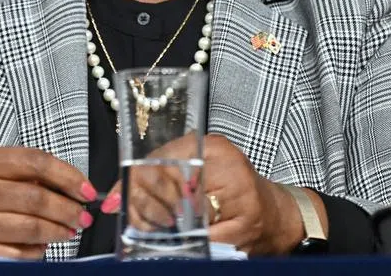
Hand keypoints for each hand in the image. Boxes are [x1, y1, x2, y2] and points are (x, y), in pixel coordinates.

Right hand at [0, 146, 97, 260]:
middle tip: (83, 216)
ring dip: (57, 232)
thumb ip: (16, 171)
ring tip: (69, 231)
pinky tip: (42, 247)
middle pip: (36, 198)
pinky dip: (34, 252)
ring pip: (28, 228)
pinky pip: (13, 255)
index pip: (35, 162)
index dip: (67, 176)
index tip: (86, 189)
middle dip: (68, 209)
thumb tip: (66, 185)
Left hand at [100, 134, 320, 254]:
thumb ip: (164, 171)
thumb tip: (115, 195)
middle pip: (171, 186)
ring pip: (185, 214)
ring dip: (160, 227)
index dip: (134, 180)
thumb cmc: (235, 190)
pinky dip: (184, 243)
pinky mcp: (246, 225)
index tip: (113, 198)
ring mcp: (240, 196)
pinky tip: (174, 242)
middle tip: (128, 218)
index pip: (165, 158)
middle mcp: (230, 166)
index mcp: (216, 147)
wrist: (276, 215)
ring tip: (148, 231)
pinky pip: (203, 238)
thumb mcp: (204, 167)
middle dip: (143, 206)